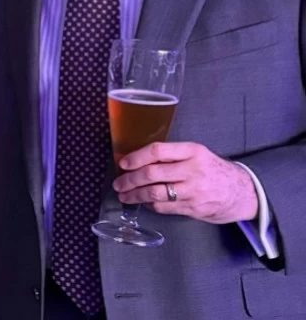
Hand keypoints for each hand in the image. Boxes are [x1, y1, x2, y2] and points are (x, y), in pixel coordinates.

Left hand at [114, 141, 257, 223]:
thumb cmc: (213, 170)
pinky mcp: (194, 208)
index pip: (157, 151)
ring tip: (124, 195)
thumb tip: (137, 159)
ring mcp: (194, 191)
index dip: (136, 157)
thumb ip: (172, 155)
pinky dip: (149, 205)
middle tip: (118, 183)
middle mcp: (193, 170)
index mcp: (192, 151)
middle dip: (129, 179)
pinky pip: (164, 207)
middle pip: (152, 174)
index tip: (123, 163)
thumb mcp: (196, 154)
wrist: (242, 192)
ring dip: (134, 195)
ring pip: (155, 193)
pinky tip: (143, 202)